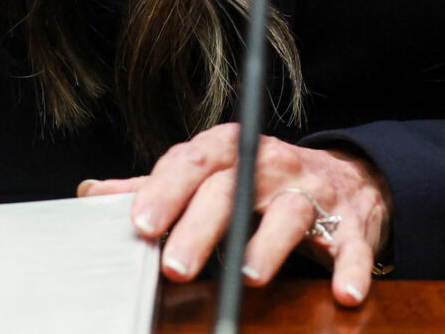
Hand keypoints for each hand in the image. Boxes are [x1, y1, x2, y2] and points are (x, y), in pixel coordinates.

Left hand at [80, 124, 389, 308]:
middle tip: (176, 266)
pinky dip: (350, 266)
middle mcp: (271, 165)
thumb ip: (156, 188)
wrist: (344, 178)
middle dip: (202, 226)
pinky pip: (352, 243)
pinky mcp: (351, 223)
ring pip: (290, 211)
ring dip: (270, 242)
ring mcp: (312, 192)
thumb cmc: (260, 182)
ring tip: (249, 274)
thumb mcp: (209, 176)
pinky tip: (343, 292)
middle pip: (233, 187)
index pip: (192, 162)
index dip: (165, 191)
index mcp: (231, 151)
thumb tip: (92, 193)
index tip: (141, 222)